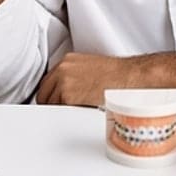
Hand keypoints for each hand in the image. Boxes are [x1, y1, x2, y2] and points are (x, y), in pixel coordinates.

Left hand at [36, 52, 175, 107]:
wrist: (131, 77)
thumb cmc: (118, 75)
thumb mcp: (92, 69)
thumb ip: (75, 76)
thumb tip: (69, 91)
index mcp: (68, 61)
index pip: (47, 81)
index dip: (50, 94)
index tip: (54, 102)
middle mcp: (63, 69)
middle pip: (44, 93)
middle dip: (50, 103)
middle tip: (62, 111)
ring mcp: (64, 81)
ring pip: (49, 103)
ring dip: (58, 110)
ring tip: (75, 112)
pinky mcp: (68, 95)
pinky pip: (58, 110)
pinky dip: (66, 114)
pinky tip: (79, 113)